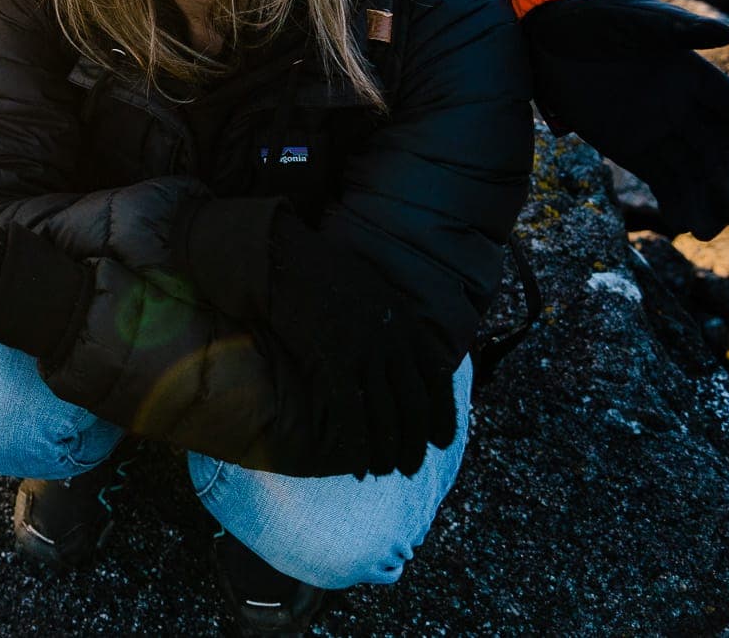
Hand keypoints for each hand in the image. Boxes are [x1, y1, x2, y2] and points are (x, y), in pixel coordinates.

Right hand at [262, 212, 457, 478]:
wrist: (285, 257)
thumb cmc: (320, 272)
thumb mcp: (370, 290)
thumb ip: (389, 320)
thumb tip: (399, 348)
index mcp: (405, 321)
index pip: (435, 378)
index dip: (441, 413)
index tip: (443, 440)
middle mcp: (392, 338)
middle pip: (413, 402)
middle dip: (415, 440)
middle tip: (411, 467)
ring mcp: (364, 350)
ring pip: (386, 413)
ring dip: (389, 449)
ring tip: (387, 470)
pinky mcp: (334, 359)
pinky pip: (352, 411)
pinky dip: (357, 442)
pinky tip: (357, 462)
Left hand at [522, 0, 728, 239]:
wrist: (547, 35)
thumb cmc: (596, 18)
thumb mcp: (631, 21)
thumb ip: (674, 30)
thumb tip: (727, 33)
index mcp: (698, 77)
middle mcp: (687, 109)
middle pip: (727, 153)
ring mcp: (662, 131)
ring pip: (699, 174)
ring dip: (711, 203)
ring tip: (708, 230)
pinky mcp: (634, 149)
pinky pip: (666, 182)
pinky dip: (680, 204)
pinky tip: (686, 225)